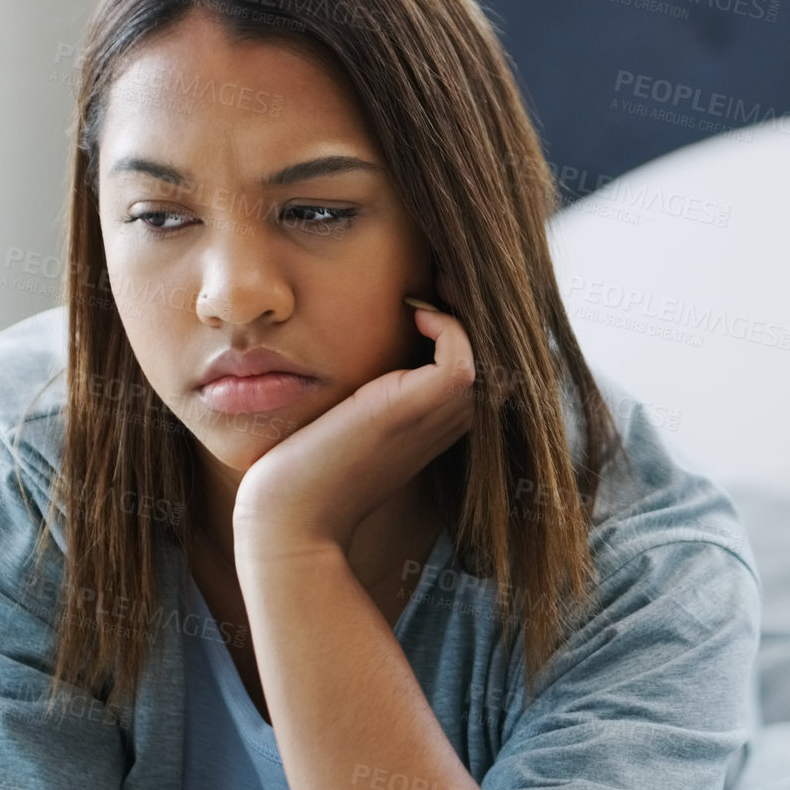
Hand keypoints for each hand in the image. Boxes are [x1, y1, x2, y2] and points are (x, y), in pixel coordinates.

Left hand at [231, 289, 475, 560]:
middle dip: (473, 306)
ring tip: (430, 290)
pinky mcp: (425, 407)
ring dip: (463, 309)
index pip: (483, 360)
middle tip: (440, 277)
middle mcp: (454, 419)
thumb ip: (376, 382)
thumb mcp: (353, 411)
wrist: (294, 512)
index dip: (469, 320)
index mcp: (442, 420)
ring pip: (490, 348)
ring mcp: (444, 415)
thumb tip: (376, 334)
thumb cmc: (310, 464)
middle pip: (495, 349)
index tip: (432, 292)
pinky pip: (463, 353)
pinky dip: (447, 323)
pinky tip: (414, 313)